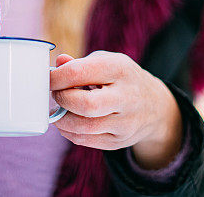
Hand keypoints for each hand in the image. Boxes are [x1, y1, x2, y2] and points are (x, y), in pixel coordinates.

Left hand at [50, 51, 182, 169]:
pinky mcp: (119, 142)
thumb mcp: (107, 61)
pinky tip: (67, 122)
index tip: (48, 78)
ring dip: (62, 119)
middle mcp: (126, 97)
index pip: (78, 73)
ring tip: (59, 109)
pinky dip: (69, 132)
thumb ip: (80, 63)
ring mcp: (125, 123)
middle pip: (84, 105)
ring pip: (83, 127)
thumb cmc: (122, 78)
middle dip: (62, 99)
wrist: (154, 106)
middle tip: (56, 94)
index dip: (56, 77)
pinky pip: (85, 140)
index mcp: (119, 69)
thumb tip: (58, 64)